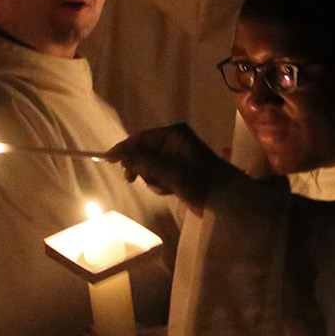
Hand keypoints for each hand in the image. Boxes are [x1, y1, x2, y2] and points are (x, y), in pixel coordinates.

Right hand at [105, 124, 231, 211]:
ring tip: (166, 187)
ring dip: (153, 179)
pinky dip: (161, 185)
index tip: (107, 158)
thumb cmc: (202, 181)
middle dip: (142, 168)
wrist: (227, 200)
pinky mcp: (178, 172)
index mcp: (174, 135)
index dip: (124, 148)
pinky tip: (171, 191)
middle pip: (143, 153)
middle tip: (131, 179)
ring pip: (150, 167)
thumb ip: (145, 162)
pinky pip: (159, 176)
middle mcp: (174, 143)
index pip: (141, 137)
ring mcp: (176, 158)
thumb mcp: (171, 172)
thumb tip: (120, 155)